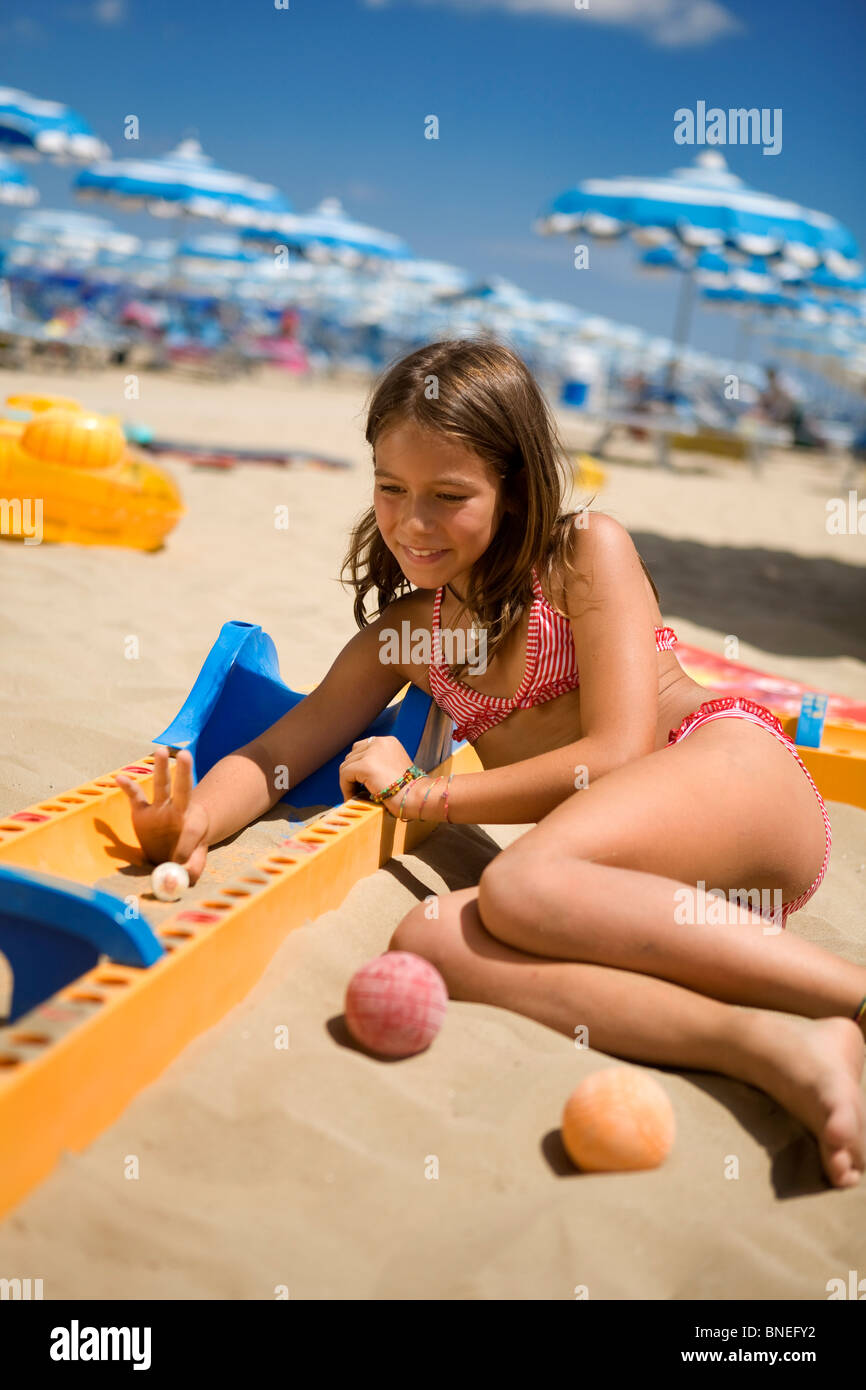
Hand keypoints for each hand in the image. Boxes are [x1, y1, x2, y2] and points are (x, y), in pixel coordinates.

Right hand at [114, 747, 209, 884]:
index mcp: (193, 825)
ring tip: (160, 750)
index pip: (190, 832)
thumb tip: (182, 877)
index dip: (185, 849)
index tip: (177, 864)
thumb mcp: (194, 865)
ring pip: (161, 786)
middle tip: (185, 754)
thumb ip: (191, 869)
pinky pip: (135, 796)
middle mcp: (177, 812)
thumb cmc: (187, 855)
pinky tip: (120, 778)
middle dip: (184, 773)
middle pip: (182, 790)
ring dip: (160, 768)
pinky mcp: (142, 812)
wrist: (176, 846)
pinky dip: (128, 787)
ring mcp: (159, 809)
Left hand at [338, 735, 416, 804]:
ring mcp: (372, 753)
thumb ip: (378, 763)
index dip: (358, 765)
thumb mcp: (394, 767)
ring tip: (355, 795)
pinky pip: (345, 775)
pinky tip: (352, 798)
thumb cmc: (409, 790)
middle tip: (356, 790)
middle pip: (352, 755)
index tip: (360, 781)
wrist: (417, 797)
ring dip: (349, 782)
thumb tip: (356, 772)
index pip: (362, 748)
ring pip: (346, 766)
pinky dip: (346, 788)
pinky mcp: (365, 765)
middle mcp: (379, 742)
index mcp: (388, 741)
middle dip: (352, 773)